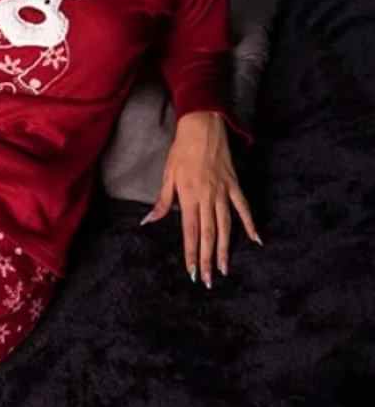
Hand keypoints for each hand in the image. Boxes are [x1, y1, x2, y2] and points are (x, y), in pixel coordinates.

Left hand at [141, 111, 261, 286]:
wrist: (202, 126)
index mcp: (188, 196)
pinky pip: (244, 208)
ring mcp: (223, 192)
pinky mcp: (235, 185)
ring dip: (225, 249)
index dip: (191, 253)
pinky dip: (251, 224)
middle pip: (208, 234)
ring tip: (224, 269)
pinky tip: (256, 240)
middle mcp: (207, 197)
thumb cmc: (181, 150)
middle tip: (207, 280)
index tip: (192, 271)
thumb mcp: (167, 174)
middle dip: (207, 259)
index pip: (190, 231)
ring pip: (226, 226)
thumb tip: (148, 221)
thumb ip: (162, 201)